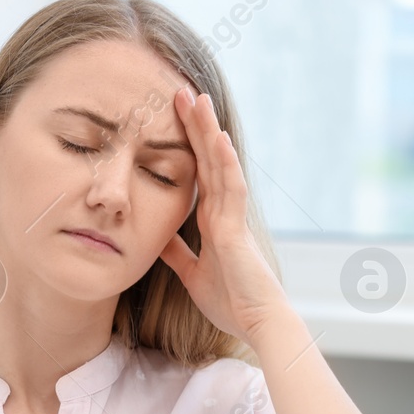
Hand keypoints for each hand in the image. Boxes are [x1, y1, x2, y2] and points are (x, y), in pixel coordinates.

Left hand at [159, 87, 290, 345]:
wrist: (256, 323)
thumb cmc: (231, 301)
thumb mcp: (191, 273)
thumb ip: (177, 253)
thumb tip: (157, 238)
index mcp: (212, 220)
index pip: (197, 173)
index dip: (186, 144)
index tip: (171, 116)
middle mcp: (224, 212)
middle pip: (207, 160)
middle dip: (194, 126)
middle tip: (180, 91)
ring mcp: (232, 217)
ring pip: (219, 165)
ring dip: (209, 132)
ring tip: (197, 99)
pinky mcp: (236, 230)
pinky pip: (232, 191)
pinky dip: (225, 164)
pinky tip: (218, 139)